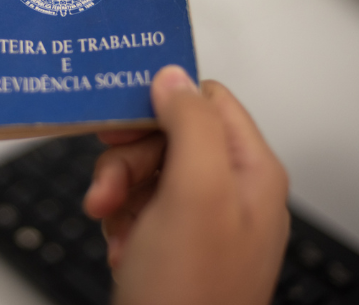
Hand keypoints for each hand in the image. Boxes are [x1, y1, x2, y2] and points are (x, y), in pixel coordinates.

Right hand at [84, 66, 289, 304]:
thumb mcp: (194, 193)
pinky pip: (137, 204)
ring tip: (108, 221)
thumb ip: (190, 124)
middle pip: (167, 135)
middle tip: (109, 188)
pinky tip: (119, 244)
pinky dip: (119, 218)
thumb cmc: (188, 294)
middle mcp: (230, 190)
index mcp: (250, 170)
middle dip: (128, 158)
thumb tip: (174, 75)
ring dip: (117, 190)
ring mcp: (201, 219)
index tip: (121, 119)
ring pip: (146, 169)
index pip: (206, 100)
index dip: (161, 104)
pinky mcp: (173, 242)